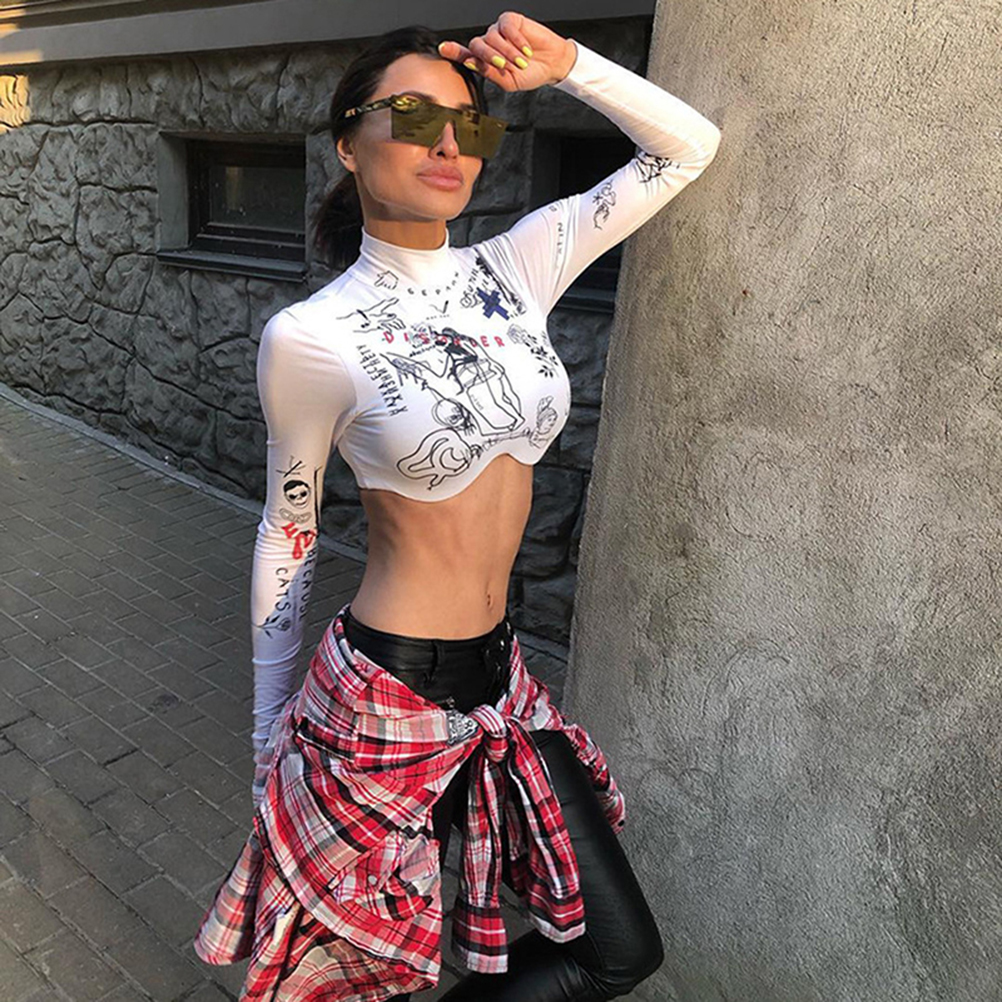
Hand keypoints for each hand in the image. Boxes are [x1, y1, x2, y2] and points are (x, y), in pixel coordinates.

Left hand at [437, 12, 576, 91]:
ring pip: (492, 37)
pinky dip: (515, 39)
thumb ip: (490, 73)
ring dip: (507, 52)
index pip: (466, 55)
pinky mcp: (511, 21)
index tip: (443, 48)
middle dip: (488, 57)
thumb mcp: (509, 82)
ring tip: (521, 62)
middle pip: (477, 45)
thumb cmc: (530, 74)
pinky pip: (506, 27)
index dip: (454, 51)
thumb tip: (471, 63)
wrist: (551, 65)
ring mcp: (499, 31)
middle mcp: (489, 44)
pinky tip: (525, 49)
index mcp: (485, 60)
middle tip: (503, 66)